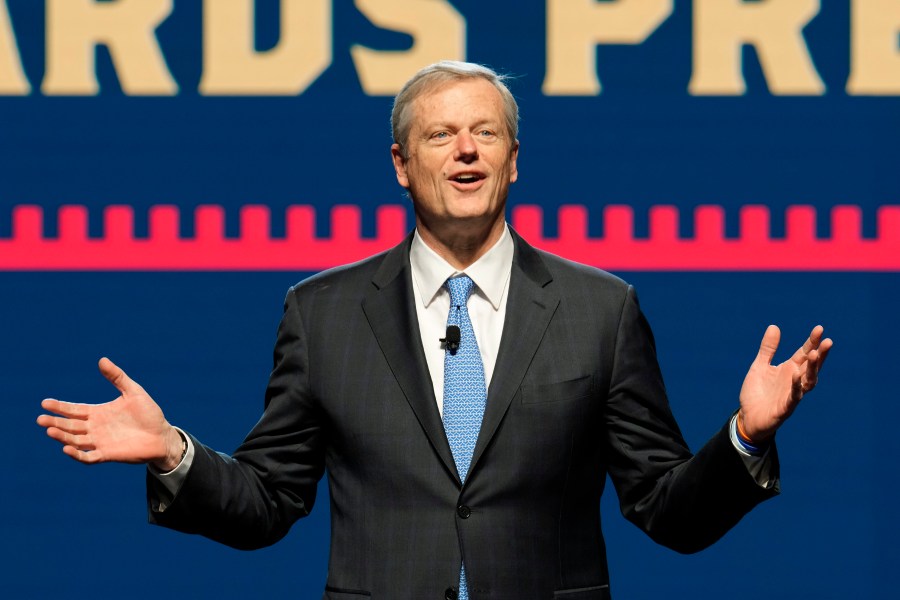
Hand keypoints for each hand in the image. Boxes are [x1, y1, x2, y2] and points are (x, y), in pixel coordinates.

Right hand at [37, 357, 183, 470]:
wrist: (163, 435)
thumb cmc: (149, 413)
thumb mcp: (133, 391)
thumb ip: (117, 377)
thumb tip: (101, 360)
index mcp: (98, 412)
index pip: (74, 410)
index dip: (60, 407)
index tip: (45, 402)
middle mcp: (95, 428)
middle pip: (70, 426)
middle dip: (55, 422)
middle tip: (41, 419)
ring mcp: (100, 442)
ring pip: (75, 441)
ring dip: (62, 437)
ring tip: (50, 431)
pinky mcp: (107, 454)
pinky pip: (88, 457)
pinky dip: (77, 454)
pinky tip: (67, 448)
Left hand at [738, 325, 832, 442]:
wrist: (748, 417)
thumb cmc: (757, 392)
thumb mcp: (760, 366)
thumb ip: (768, 349)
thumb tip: (774, 326)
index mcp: (789, 369)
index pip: (804, 353)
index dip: (812, 342)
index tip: (819, 328)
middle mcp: (795, 381)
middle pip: (811, 366)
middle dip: (820, 354)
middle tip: (827, 341)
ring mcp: (792, 394)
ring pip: (808, 381)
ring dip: (813, 369)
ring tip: (814, 355)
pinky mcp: (785, 408)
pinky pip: (794, 397)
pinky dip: (796, 386)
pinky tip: (796, 375)